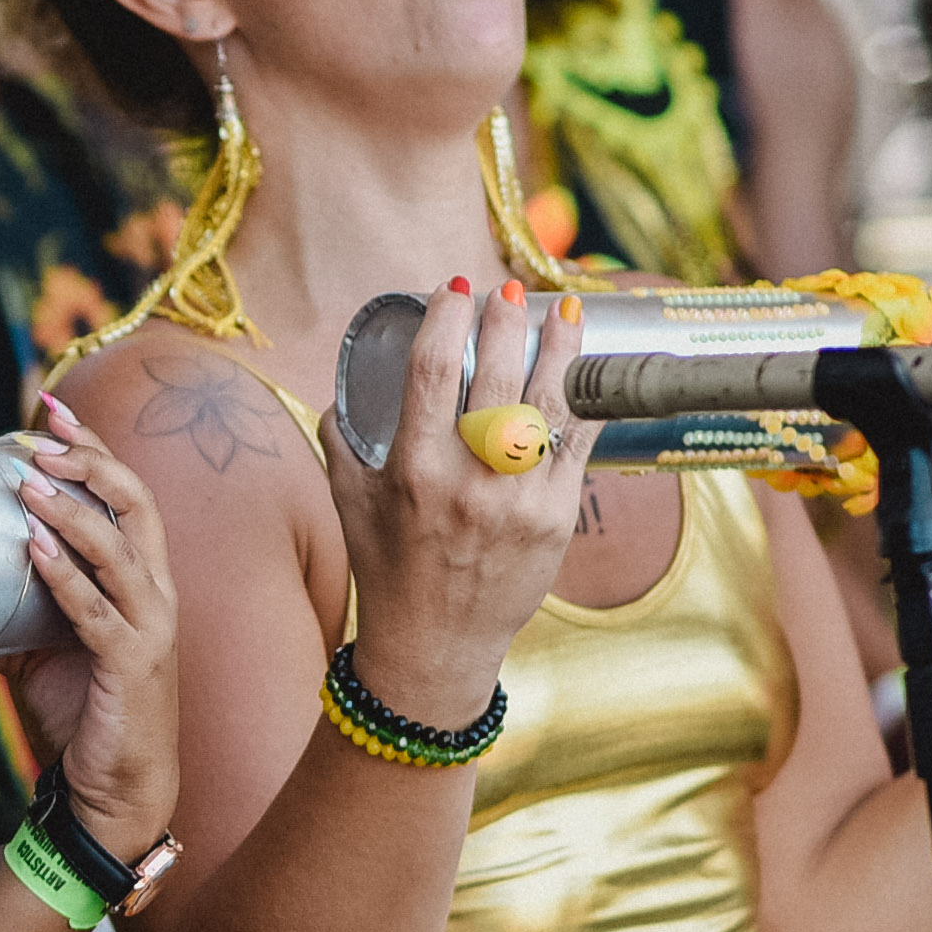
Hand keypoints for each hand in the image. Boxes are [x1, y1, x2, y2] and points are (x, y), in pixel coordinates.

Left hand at [5, 393, 178, 861]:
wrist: (117, 791)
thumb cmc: (87, 714)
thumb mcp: (40, 651)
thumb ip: (11, 611)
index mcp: (142, 580)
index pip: (127, 497)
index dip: (93, 449)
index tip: (51, 407)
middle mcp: (157, 593)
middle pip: (137, 505)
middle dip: (90, 462)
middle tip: (42, 434)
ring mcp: (151, 628)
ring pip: (119, 551)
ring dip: (72, 512)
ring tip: (28, 482)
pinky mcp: (133, 665)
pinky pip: (97, 612)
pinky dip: (64, 577)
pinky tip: (32, 549)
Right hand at [321, 278, 590, 724]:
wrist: (435, 644)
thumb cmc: (387, 569)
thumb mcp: (348, 500)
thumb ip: (342, 438)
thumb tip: (346, 384)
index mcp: (411, 470)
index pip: (432, 372)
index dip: (446, 318)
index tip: (453, 287)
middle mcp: (466, 481)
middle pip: (496, 376)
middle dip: (506, 320)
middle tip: (509, 289)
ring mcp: (518, 500)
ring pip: (547, 404)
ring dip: (560, 349)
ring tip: (566, 311)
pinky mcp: (556, 518)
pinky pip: (578, 445)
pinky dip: (584, 402)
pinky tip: (589, 370)